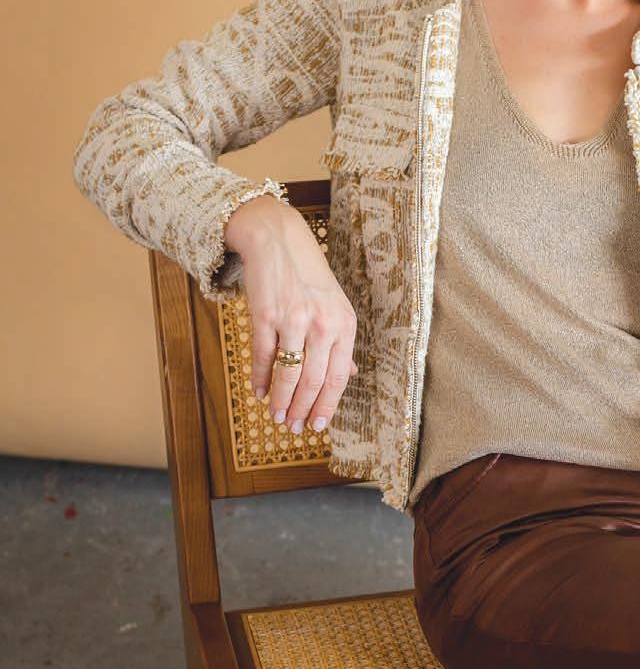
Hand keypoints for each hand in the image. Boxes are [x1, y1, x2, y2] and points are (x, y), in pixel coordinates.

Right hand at [226, 194, 359, 432]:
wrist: (278, 241)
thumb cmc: (308, 277)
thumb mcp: (336, 307)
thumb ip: (341, 343)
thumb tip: (350, 375)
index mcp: (344, 325)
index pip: (338, 378)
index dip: (326, 406)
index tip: (318, 425)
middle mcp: (323, 324)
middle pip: (313, 381)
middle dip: (302, 410)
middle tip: (292, 427)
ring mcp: (294, 320)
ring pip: (288, 374)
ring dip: (280, 401)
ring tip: (276, 416)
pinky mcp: (266, 315)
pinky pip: (263, 356)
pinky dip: (260, 379)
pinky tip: (259, 392)